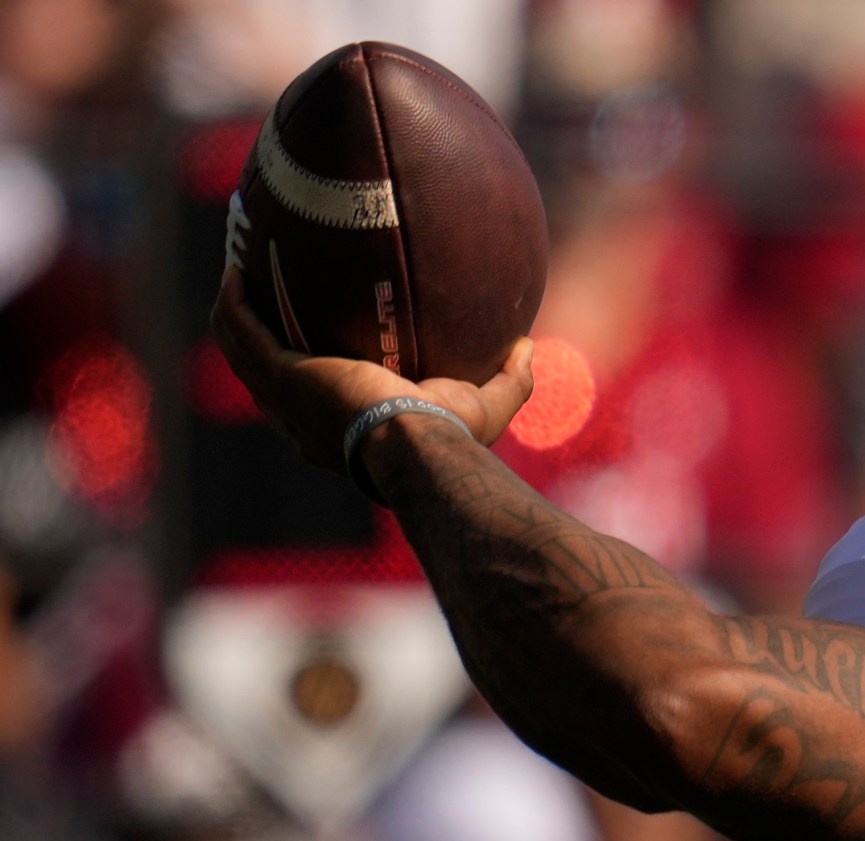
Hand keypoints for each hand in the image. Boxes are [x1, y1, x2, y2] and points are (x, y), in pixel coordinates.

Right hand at [208, 263, 533, 478]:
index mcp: (337, 427)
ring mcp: (284, 398)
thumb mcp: (487, 406)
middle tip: (258, 290)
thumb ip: (510, 378)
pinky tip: (237, 271)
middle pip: (261, 370)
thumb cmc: (451, 435)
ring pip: (239, 348)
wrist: (417, 442)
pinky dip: (233, 303)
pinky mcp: (280, 375)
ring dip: (232, 309)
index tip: (305, 333)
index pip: (307, 399)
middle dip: (254, 330)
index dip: (299, 366)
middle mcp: (300, 418)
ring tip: (236, 268)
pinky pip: (240, 332)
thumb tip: (528, 346)